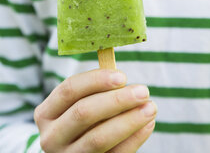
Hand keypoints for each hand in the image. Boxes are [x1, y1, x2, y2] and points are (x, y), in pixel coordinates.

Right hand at [34, 69, 156, 152]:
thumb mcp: (77, 103)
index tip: (122, 76)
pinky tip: (147, 124)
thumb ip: (94, 91)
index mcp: (46, 113)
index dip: (96, 80)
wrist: (74, 152)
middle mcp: (51, 137)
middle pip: (83, 112)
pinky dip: (133, 139)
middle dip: (116, 100)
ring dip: (129, 120)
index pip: (69, 89)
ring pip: (98, 138)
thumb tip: (121, 78)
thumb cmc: (80, 119)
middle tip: (143, 91)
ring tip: (150, 107)